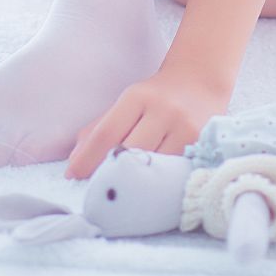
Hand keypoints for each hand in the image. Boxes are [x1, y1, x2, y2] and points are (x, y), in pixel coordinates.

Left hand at [64, 64, 232, 180]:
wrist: (201, 81)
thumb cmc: (157, 97)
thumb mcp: (128, 102)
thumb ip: (100, 128)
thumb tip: (74, 161)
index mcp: (138, 97)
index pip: (107, 132)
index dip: (87, 158)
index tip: (72, 176)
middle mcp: (163, 110)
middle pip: (129, 153)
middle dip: (110, 174)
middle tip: (98, 190)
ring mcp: (185, 128)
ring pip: (154, 167)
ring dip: (135, 184)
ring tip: (123, 194)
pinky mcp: (203, 145)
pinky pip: (175, 173)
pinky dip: (159, 183)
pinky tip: (150, 191)